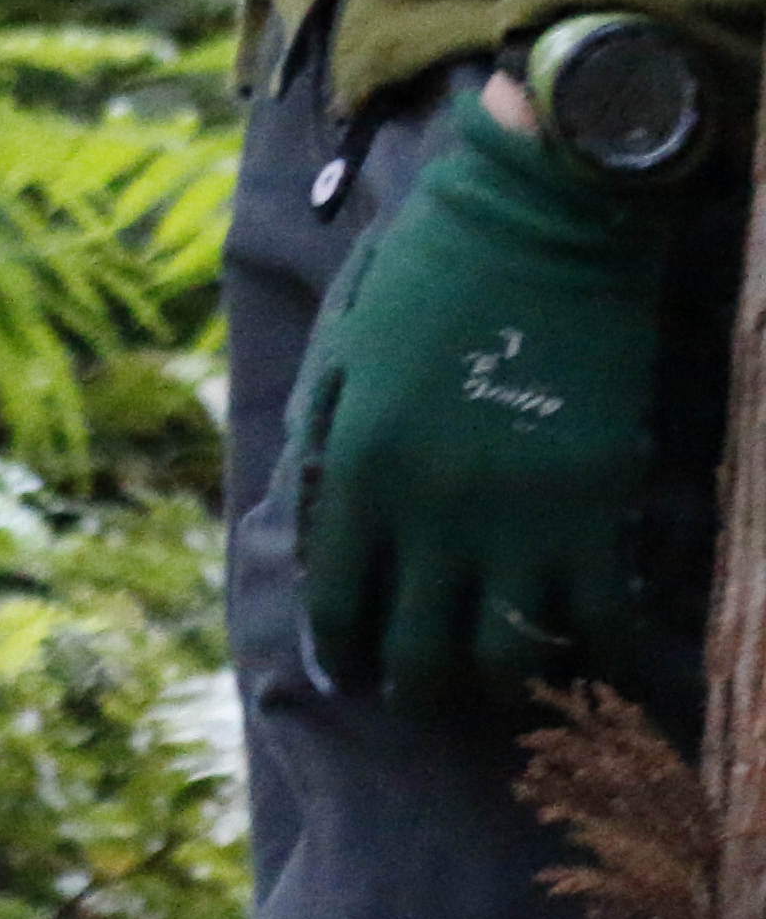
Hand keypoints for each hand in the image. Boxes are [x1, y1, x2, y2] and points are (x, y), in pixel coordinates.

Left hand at [285, 100, 664, 702]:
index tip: (347, 674)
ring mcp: (520, 519)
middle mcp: (433, 516)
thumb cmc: (428, 278)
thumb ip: (330, 446)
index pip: (335, 605)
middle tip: (417, 694)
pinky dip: (593, 649)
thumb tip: (319, 519)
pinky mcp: (598, 506)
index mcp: (360, 477)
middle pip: (418, 653)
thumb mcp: (343, 361)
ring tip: (493, 680)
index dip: (340, 654)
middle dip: (413, 690)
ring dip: (495, 681)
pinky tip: (588, 655)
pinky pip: (598, 615)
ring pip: (506, 654)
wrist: (542, 224)